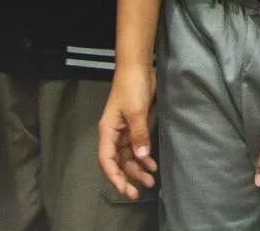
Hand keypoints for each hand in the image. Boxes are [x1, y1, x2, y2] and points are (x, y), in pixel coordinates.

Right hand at [97, 65, 157, 197]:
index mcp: (108, 132)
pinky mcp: (134, 126)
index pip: (107, 161)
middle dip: (128, 177)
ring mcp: (123, 131)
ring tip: (151, 180)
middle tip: (138, 193)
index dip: (114, 176)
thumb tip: (141, 155)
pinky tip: (152, 163)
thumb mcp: (136, 111)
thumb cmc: (132, 86)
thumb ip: (139, 133)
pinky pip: (136, 146)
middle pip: (118, 162)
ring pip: (128, 156)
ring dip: (138, 168)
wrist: (138, 66)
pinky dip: (144, 155)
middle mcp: (113, 134)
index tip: (124, 189)